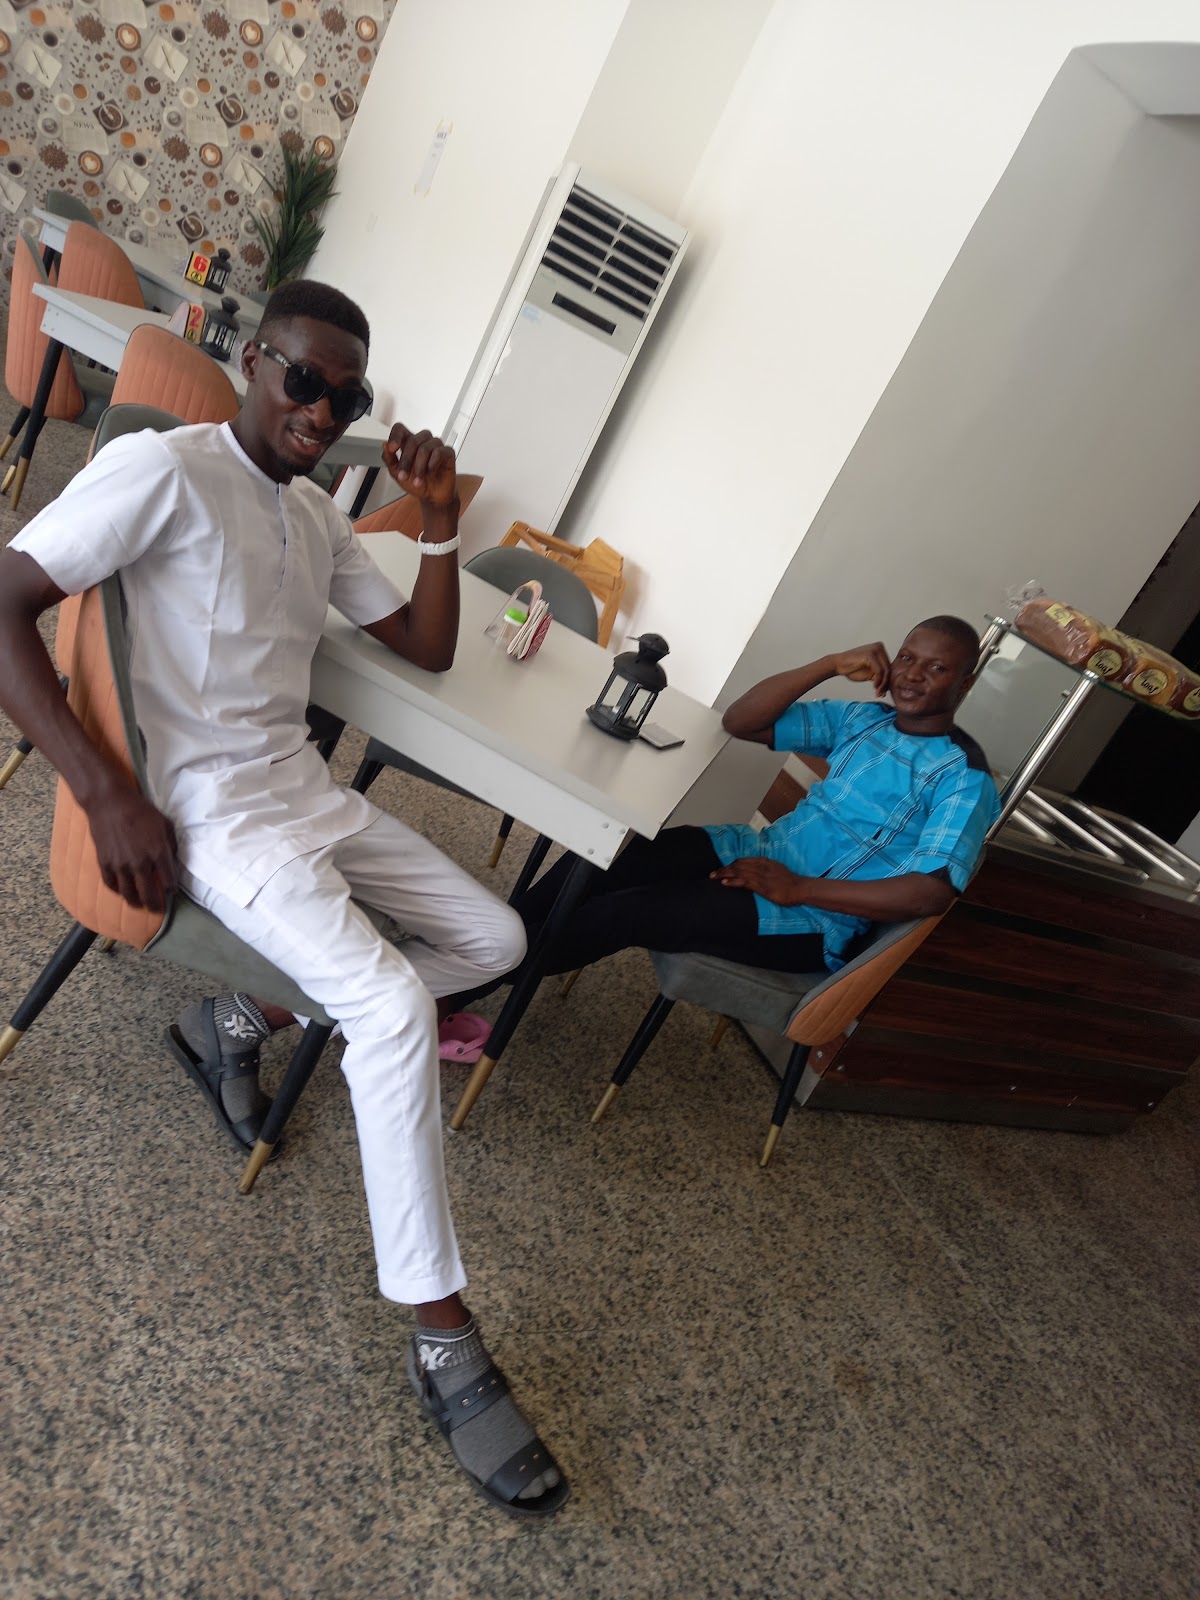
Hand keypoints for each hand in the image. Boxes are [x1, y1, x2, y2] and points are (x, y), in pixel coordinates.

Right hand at [86, 784, 178, 913]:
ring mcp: (120, 865)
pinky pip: (111, 885)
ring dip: (135, 902)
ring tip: (139, 904)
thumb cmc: (141, 811)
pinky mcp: (104, 863)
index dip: (171, 889)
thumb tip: (173, 862)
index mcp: (158, 853)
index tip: (171, 889)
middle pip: (149, 895)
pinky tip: (122, 891)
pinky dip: (118, 891)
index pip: (169, 882)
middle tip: (157, 909)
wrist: (110, 802)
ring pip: (129, 894)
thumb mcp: (165, 824)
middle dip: (155, 905)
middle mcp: (140, 863)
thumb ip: (171, 845)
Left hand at [383, 424, 457, 507]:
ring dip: (420, 466)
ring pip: (425, 447)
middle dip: (406, 460)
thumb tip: (385, 445)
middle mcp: (422, 442)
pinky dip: (433, 463)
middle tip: (404, 475)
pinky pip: (439, 451)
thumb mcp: (397, 474)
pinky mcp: (447, 453)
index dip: (395, 436)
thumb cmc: (416, 483)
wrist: (431, 497)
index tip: (392, 448)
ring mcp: (435, 446)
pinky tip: (431, 472)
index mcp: (408, 443)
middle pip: (413, 440)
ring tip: (418, 480)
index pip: (400, 429)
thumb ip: (389, 459)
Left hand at [711, 858, 806, 904]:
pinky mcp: (762, 886)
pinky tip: (724, 883)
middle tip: (712, 874)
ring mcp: (761, 876)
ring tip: (714, 877)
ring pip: (738, 872)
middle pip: (737, 865)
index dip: (731, 864)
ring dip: (724, 874)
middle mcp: (760, 866)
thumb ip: (765, 869)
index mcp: (763, 861)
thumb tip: (755, 872)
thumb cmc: (789, 881)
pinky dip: (733, 881)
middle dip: (724, 869)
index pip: (743, 861)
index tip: (723, 869)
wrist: (800, 887)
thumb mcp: (776, 870)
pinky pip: (744, 882)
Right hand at [830, 642, 889, 695]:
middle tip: (881, 694)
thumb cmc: (852, 668)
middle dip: (885, 684)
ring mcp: (875, 649)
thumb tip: (888, 688)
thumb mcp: (871, 673)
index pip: (889, 667)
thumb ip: (880, 677)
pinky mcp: (870, 655)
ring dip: (882, 684)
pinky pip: (879, 671)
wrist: (838, 665)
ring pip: (885, 671)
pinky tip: (874, 687)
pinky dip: (878, 681)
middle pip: (889, 669)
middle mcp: (880, 647)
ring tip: (877, 692)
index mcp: (881, 649)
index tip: (883, 691)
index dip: (887, 681)